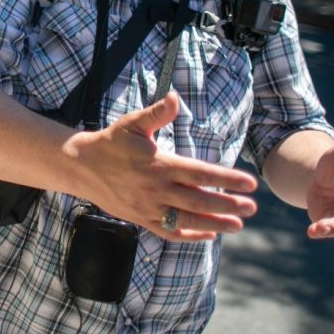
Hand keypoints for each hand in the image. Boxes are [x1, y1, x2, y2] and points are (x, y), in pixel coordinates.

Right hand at [74, 91, 258, 241]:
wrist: (82, 166)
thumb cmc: (111, 142)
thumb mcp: (133, 123)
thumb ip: (157, 113)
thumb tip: (174, 97)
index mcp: (159, 165)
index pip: (201, 174)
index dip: (227, 180)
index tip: (250, 184)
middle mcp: (156, 189)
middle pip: (200, 201)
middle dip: (228, 205)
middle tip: (252, 207)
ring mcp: (148, 208)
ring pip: (188, 220)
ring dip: (215, 224)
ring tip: (238, 225)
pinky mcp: (141, 219)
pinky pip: (169, 232)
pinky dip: (190, 236)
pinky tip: (209, 234)